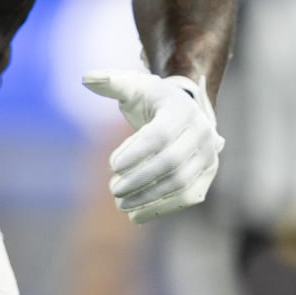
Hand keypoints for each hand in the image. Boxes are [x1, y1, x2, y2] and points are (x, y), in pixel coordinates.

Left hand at [81, 69, 222, 222]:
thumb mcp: (133, 86)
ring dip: (149, 198)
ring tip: (120, 204)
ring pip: (181, 184)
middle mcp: (202, 133)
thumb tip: (87, 78)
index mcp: (182, 109)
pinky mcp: (207, 176)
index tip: (111, 165)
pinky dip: (162, 209)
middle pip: (171, 162)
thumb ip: (111, 82)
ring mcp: (209, 156)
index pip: (161, 135)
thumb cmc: (151, 99)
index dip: (136, 152)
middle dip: (140, 179)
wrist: (181, 111)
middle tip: (112, 189)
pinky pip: (188, 197)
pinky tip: (136, 216)